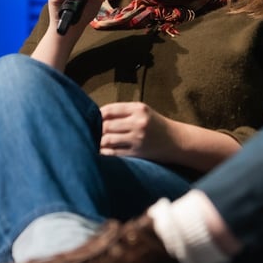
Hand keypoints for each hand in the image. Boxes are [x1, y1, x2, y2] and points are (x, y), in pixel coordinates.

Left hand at [99, 102, 242, 171]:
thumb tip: (96, 116)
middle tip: (86, 132)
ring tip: (91, 142)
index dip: (96, 114)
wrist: (177, 142)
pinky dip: (104, 153)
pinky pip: (114, 153)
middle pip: (106, 125)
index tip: (90, 118)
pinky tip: (99, 152)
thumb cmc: (156, 125)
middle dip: (94, 129)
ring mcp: (138, 138)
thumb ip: (123, 112)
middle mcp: (138, 122)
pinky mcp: (137, 153)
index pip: (109, 109)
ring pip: (107, 139)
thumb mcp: (143, 112)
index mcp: (139, 109)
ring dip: (97, 141)